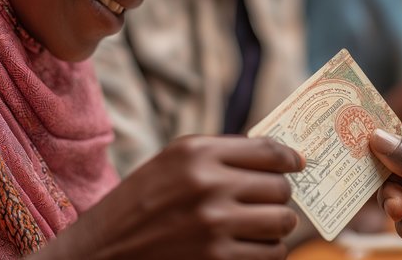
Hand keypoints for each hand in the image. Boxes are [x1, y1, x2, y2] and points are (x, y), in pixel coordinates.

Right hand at [34, 135, 303, 259]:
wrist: (103, 251)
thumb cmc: (142, 201)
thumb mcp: (173, 162)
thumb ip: (222, 153)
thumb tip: (282, 156)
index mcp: (197, 153)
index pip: (269, 151)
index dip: (290, 159)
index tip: (297, 164)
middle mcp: (208, 184)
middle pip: (280, 188)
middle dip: (278, 197)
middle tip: (266, 202)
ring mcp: (214, 224)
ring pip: (281, 223)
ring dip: (275, 226)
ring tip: (258, 225)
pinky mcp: (218, 259)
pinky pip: (271, 254)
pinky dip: (265, 252)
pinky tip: (246, 246)